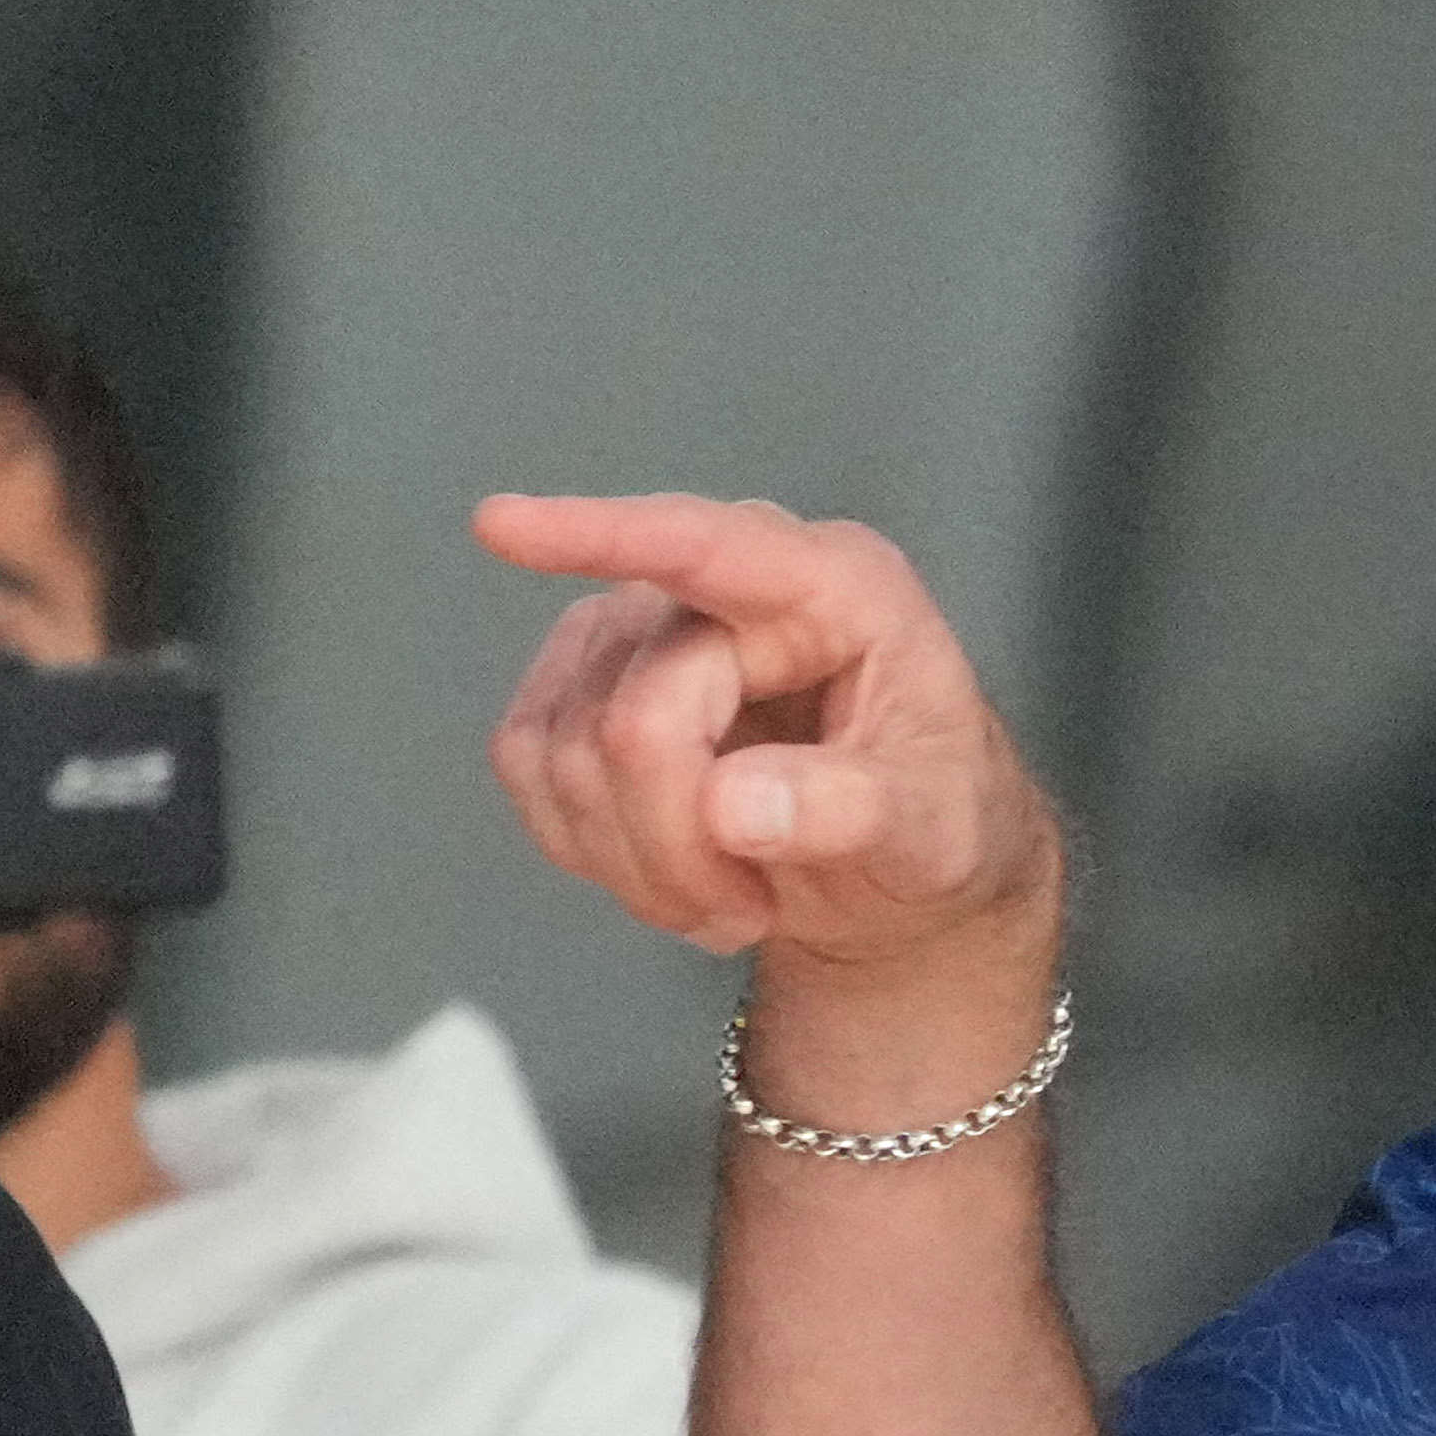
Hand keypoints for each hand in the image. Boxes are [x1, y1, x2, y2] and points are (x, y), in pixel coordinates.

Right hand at [467, 494, 1064, 1007]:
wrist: (894, 874)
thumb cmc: (934, 823)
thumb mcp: (933, 831)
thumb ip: (852, 812)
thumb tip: (731, 806)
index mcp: (834, 588)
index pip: (704, 548)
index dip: (599, 537)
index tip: (500, 526)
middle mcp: (726, 589)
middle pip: (633, 717)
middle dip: (679, 844)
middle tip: (748, 910)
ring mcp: (640, 632)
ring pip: (565, 752)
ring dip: (638, 860)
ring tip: (726, 893)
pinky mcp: (582, 687)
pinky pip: (526, 764)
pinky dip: (587, 844)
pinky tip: (668, 870)